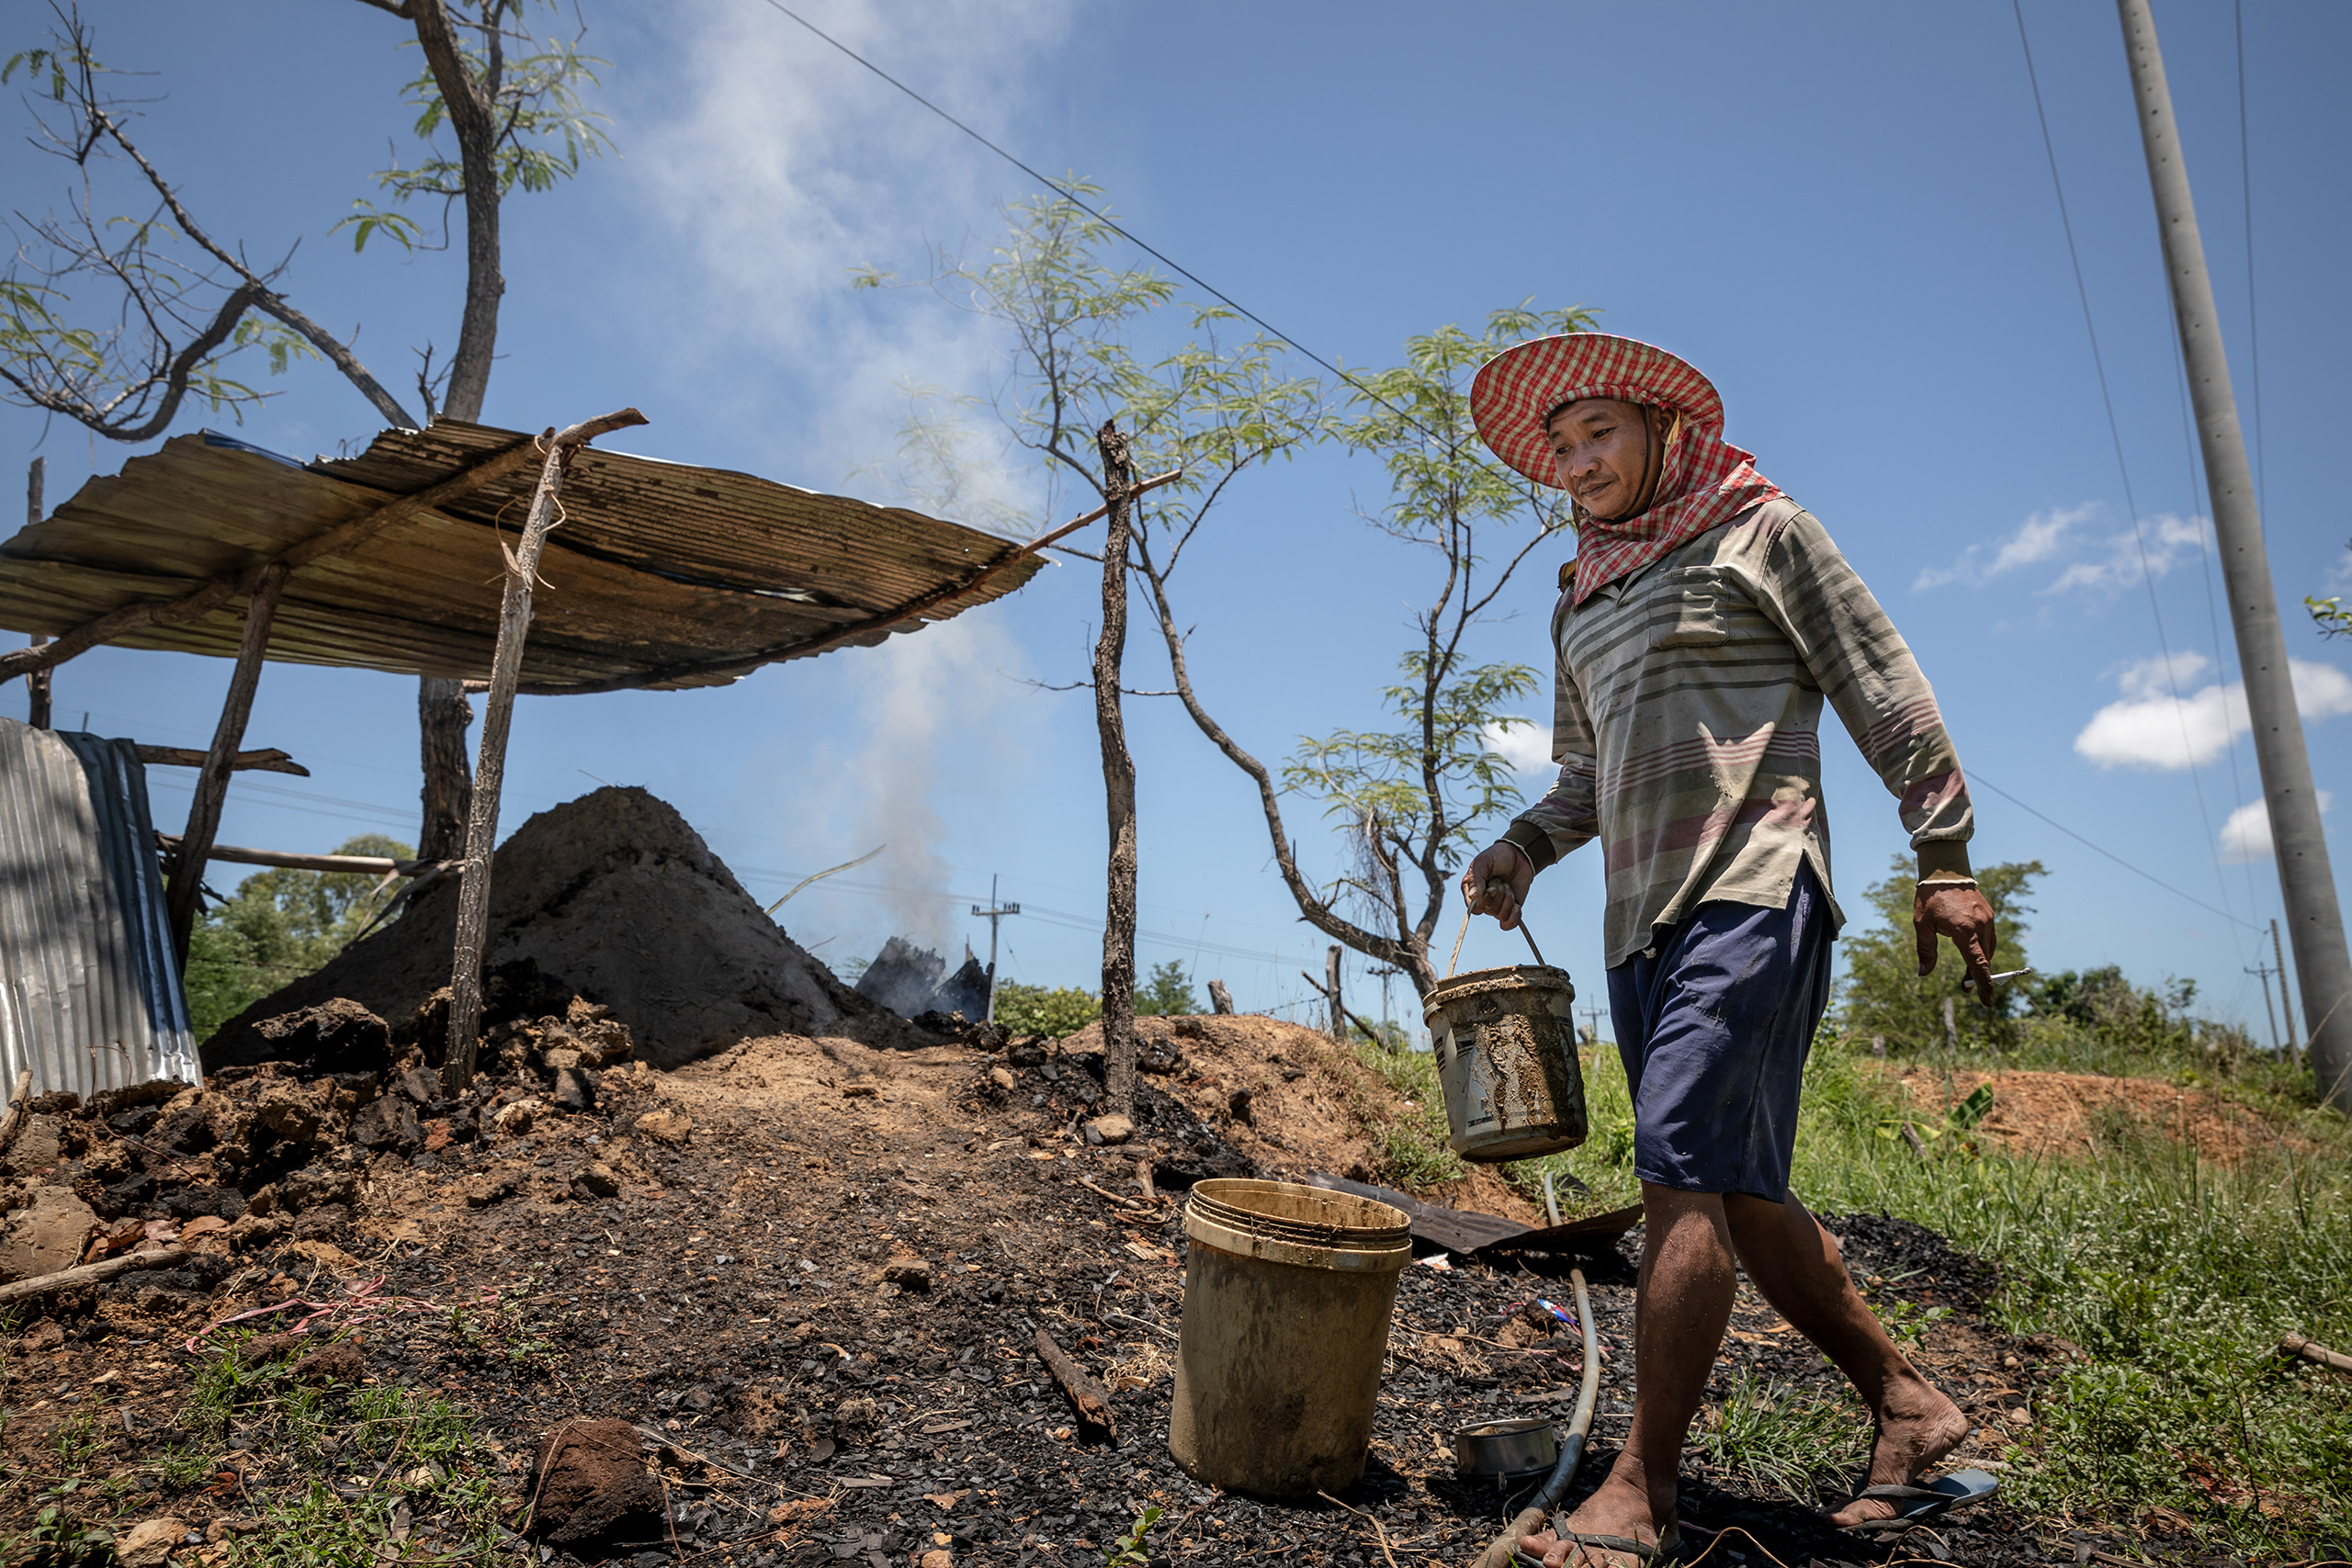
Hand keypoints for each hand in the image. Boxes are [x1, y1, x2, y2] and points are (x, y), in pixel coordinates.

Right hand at [1461, 842, 1533, 930]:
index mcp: (1470, 891)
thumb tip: (1473, 897)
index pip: (1474, 909)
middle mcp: (1482, 901)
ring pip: (1501, 915)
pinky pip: (1510, 923)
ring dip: (1508, 898)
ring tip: (1507, 885)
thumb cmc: (1496, 857)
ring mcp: (1496, 906)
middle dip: (1499, 894)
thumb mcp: (1483, 863)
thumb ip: (1476, 879)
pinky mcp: (1510, 909)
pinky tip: (1516, 905)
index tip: (1492, 887)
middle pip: (1489, 911)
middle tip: (1500, 880)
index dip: (1485, 900)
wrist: (1517, 855)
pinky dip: (1514, 916)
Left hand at [1915, 881, 1998, 1004]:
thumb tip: (1924, 974)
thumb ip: (1926, 950)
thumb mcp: (1922, 924)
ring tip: (1968, 974)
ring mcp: (1987, 920)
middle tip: (1966, 988)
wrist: (1945, 871)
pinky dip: (1983, 950)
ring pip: (1989, 950)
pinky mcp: (1988, 915)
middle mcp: (1980, 926)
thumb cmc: (1929, 897)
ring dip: (1981, 963)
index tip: (1987, 1002)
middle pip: (1985, 959)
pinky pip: (1989, 939)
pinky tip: (1973, 954)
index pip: (1978, 964)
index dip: (1983, 985)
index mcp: (1964, 930)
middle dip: (1978, 976)